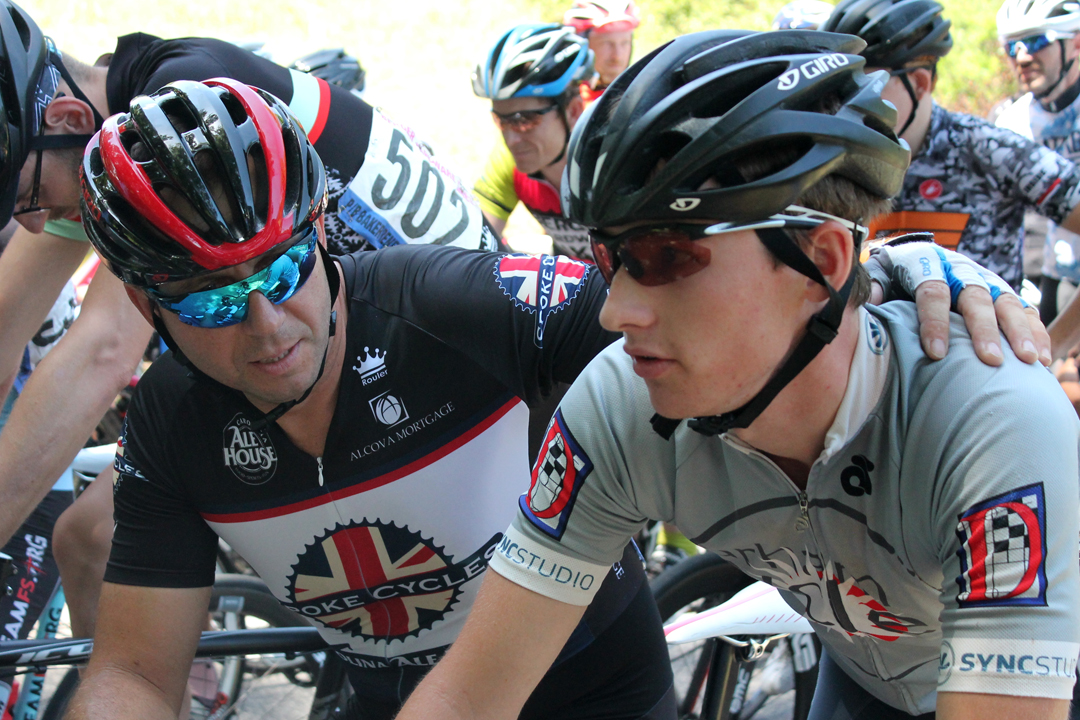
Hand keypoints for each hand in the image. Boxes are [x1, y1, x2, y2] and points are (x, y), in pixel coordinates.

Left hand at [868, 240, 1049, 365]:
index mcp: (925, 262)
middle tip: (989, 360)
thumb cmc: (891, 276)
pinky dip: (1036, 332)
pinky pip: (1025, 310)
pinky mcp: (1003, 292)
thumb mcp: (877, 276)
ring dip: (1018, 331)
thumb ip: (873, 287)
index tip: (936, 353)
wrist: (913, 257)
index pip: (932, 291)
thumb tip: (869, 305)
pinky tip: (1041, 358)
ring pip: (1006, 301)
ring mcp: (985, 279)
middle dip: (983, 329)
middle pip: (975, 296)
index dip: (934, 321)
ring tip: (1026, 361)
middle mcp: (960, 268)